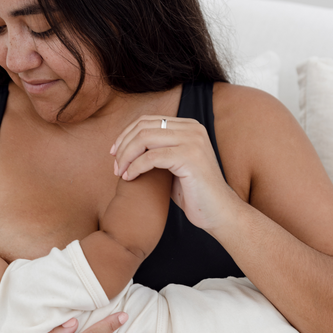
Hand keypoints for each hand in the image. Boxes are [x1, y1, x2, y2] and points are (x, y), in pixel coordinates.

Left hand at [111, 115, 237, 232]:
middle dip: (123, 146)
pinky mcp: (189, 157)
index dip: (126, 135)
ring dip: (126, 157)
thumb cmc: (193, 193)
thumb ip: (157, 151)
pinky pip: (151, 157)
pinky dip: (135, 167)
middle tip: (115, 166)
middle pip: (144, 127)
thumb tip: (128, 146)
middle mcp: (192, 129)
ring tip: (119, 173)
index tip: (115, 154)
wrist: (218, 212)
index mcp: (189, 127)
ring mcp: (192, 141)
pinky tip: (129, 178)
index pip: (147, 121)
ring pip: (145, 139)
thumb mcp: (173, 165)